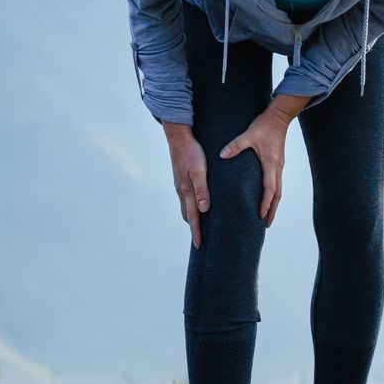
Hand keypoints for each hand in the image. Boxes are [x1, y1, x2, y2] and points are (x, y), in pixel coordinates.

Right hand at [162, 122, 208, 247]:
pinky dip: (193, 207)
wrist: (179, 138)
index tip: (199, 246)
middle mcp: (182, 191)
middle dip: (194, 229)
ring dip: (193, 218)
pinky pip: (187, 199)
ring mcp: (181, 186)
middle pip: (188, 215)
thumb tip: (204, 210)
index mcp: (186, 191)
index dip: (196, 232)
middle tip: (200, 242)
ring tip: (201, 228)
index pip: (193, 217)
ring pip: (187, 208)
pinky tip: (199, 206)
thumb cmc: (192, 153)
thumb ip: (202, 190)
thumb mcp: (199, 171)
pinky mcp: (182, 180)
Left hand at [220, 102, 302, 226]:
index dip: (265, 203)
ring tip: (267, 217)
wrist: (278, 117)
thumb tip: (222, 156)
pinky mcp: (277, 163)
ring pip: (278, 191)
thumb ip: (235, 146)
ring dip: (274, 205)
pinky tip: (268, 199)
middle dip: (272, 210)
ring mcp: (279, 166)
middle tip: (266, 225)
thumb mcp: (248, 135)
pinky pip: (277, 184)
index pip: (269, 188)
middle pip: (277, 195)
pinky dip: (273, 195)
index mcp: (270, 164)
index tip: (260, 215)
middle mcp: (277, 168)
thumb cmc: (263, 126)